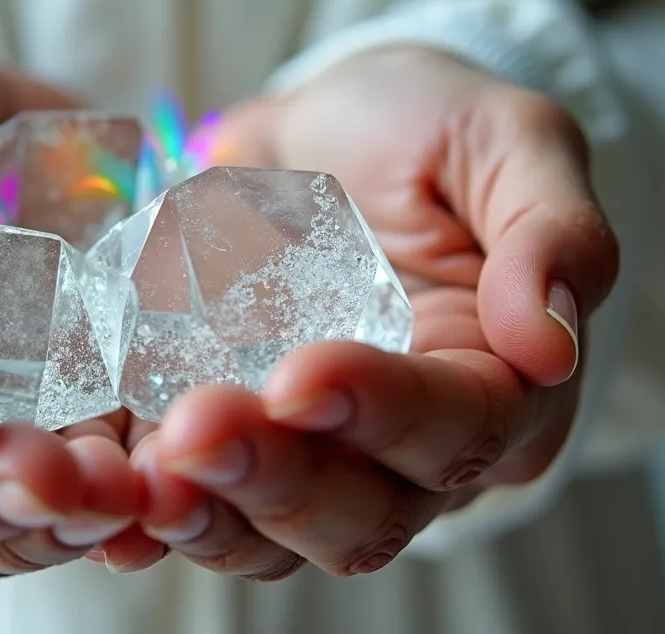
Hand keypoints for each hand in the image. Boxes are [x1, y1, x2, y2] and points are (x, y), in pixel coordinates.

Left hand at [115, 47, 619, 577]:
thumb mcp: (511, 142)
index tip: (302, 375)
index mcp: (500, 388)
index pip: (459, 431)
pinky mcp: (235, 444)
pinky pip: (201, 506)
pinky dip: (156, 511)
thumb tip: (552, 341)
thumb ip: (552, 231)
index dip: (385, 414)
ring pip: (278, 536)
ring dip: (211, 513)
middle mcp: (410, 451)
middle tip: (199, 427)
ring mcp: (316, 458)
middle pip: (365, 513)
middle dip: (279, 480)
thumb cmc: (429, 131)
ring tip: (147, 471)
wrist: (327, 127)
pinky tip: (111, 491)